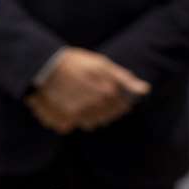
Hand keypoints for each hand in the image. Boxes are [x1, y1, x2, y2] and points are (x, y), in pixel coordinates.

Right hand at [29, 48, 148, 132]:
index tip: (108, 94)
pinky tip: (68, 106)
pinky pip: (74, 126)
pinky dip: (73, 119)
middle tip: (91, 95)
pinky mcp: (65, 119)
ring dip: (89, 115)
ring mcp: (80, 114)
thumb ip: (124, 79)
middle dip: (103, 109)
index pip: (122, 106)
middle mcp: (96, 105)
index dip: (118, 101)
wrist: (43, 65)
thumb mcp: (101, 64)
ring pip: (92, 123)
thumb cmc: (74, 62)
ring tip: (79, 100)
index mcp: (108, 91)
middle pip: (107, 117)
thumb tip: (145, 89)